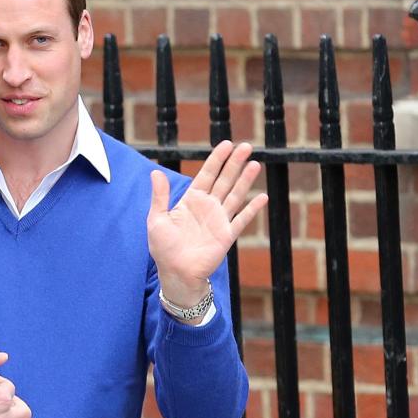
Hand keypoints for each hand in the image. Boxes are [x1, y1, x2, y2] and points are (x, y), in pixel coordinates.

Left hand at [148, 140, 267, 304]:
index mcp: (191, 201)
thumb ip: (159, 196)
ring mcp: (219, 220)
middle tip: (246, 146)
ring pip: (235, 195)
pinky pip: (241, 220)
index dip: (216, 159)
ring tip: (255, 164)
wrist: (176, 273)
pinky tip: (262, 197)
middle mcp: (207, 207)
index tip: (226, 144)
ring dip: (245, 180)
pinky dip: (252, 209)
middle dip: (235, 163)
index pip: (206, 174)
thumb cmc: (163, 248)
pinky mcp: (226, 235)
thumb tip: (155, 171)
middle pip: (224, 180)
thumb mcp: (157, 219)